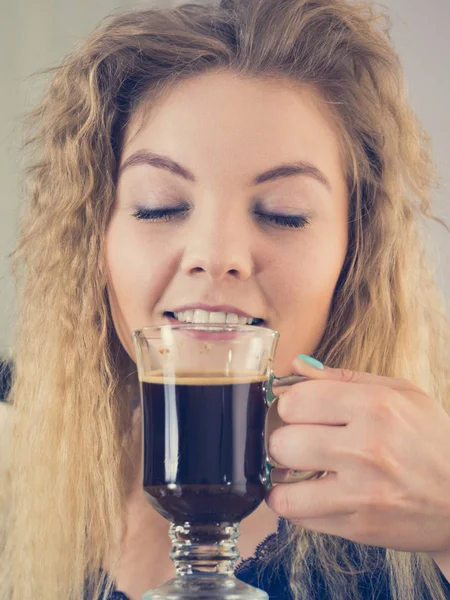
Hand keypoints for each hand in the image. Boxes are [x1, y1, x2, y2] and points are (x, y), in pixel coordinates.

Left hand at [266, 357, 449, 556]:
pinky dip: (295, 504)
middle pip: (282, 443)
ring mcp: (362, 493)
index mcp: (376, 406)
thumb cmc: (431, 439)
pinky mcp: (359, 526)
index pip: (295, 401)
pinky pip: (300, 517)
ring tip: (294, 470)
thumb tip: (296, 366)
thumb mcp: (401, 394)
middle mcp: (366, 449)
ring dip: (282, 479)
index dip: (289, 405)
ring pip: (283, 489)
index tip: (296, 411)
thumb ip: (343, 378)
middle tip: (296, 440)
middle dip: (282, 440)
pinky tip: (308, 492)